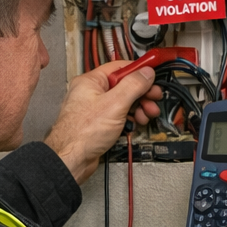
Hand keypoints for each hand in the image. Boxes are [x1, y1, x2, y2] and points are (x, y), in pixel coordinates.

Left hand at [43, 61, 162, 184]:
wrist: (72, 159)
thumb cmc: (83, 133)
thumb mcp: (115, 104)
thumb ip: (133, 85)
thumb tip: (146, 72)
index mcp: (91, 81)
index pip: (120, 68)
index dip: (138, 70)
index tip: (153, 73)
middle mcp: (92, 93)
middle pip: (124, 86)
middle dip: (142, 93)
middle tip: (154, 98)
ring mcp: (96, 109)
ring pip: (123, 102)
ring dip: (139, 107)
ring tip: (147, 114)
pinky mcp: (99, 124)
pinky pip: (119, 115)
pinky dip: (130, 118)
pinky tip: (136, 123)